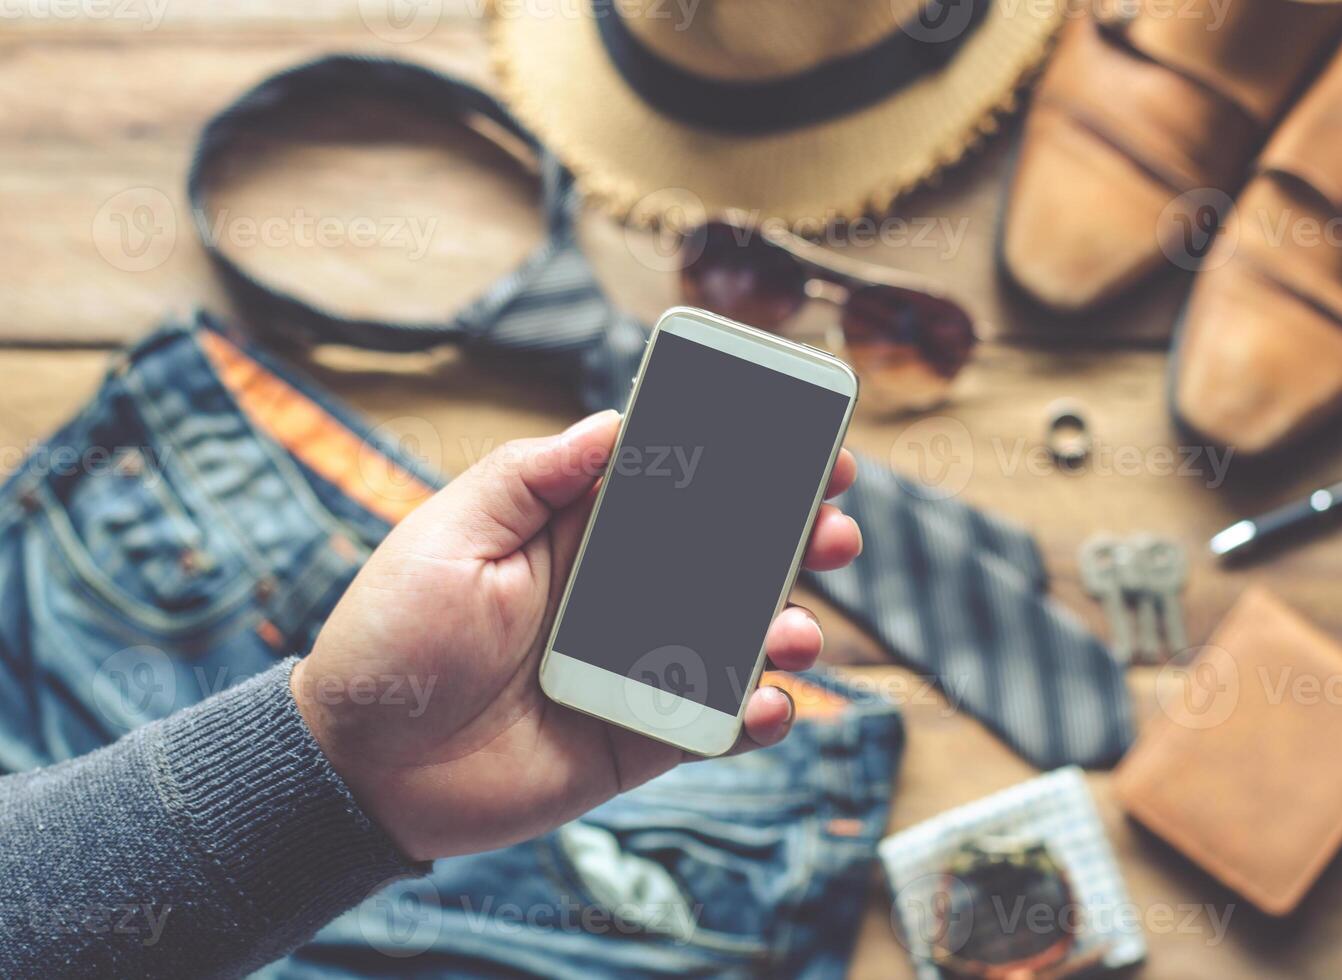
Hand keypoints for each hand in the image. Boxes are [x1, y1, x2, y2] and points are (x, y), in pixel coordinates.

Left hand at [291, 410, 861, 860]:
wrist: (362, 769)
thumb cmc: (393, 640)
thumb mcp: (448, 537)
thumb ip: (530, 478)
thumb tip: (611, 422)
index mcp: (578, 532)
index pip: (679, 483)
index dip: (745, 460)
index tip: (810, 441)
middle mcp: (619, 591)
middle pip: (729, 556)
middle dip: (793, 538)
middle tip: (834, 529)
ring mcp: (638, 664)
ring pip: (738, 637)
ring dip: (787, 626)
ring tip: (795, 630)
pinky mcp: (643, 735)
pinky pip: (717, 721)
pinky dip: (758, 714)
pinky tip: (769, 703)